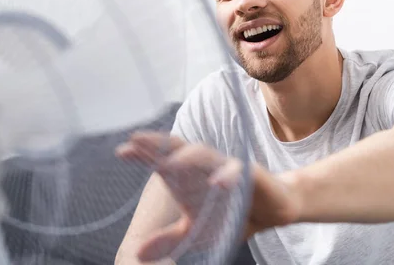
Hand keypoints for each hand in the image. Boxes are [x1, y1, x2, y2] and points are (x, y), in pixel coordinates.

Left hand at [116, 131, 301, 261]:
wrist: (272, 210)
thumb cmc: (230, 213)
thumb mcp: (195, 231)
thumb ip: (168, 238)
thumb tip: (137, 254)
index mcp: (189, 176)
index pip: (162, 160)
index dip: (143, 154)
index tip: (121, 151)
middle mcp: (203, 166)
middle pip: (177, 149)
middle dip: (157, 144)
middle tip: (135, 140)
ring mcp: (225, 166)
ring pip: (204, 155)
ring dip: (187, 158)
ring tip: (168, 164)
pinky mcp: (249, 173)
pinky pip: (237, 171)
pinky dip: (228, 175)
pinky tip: (218, 184)